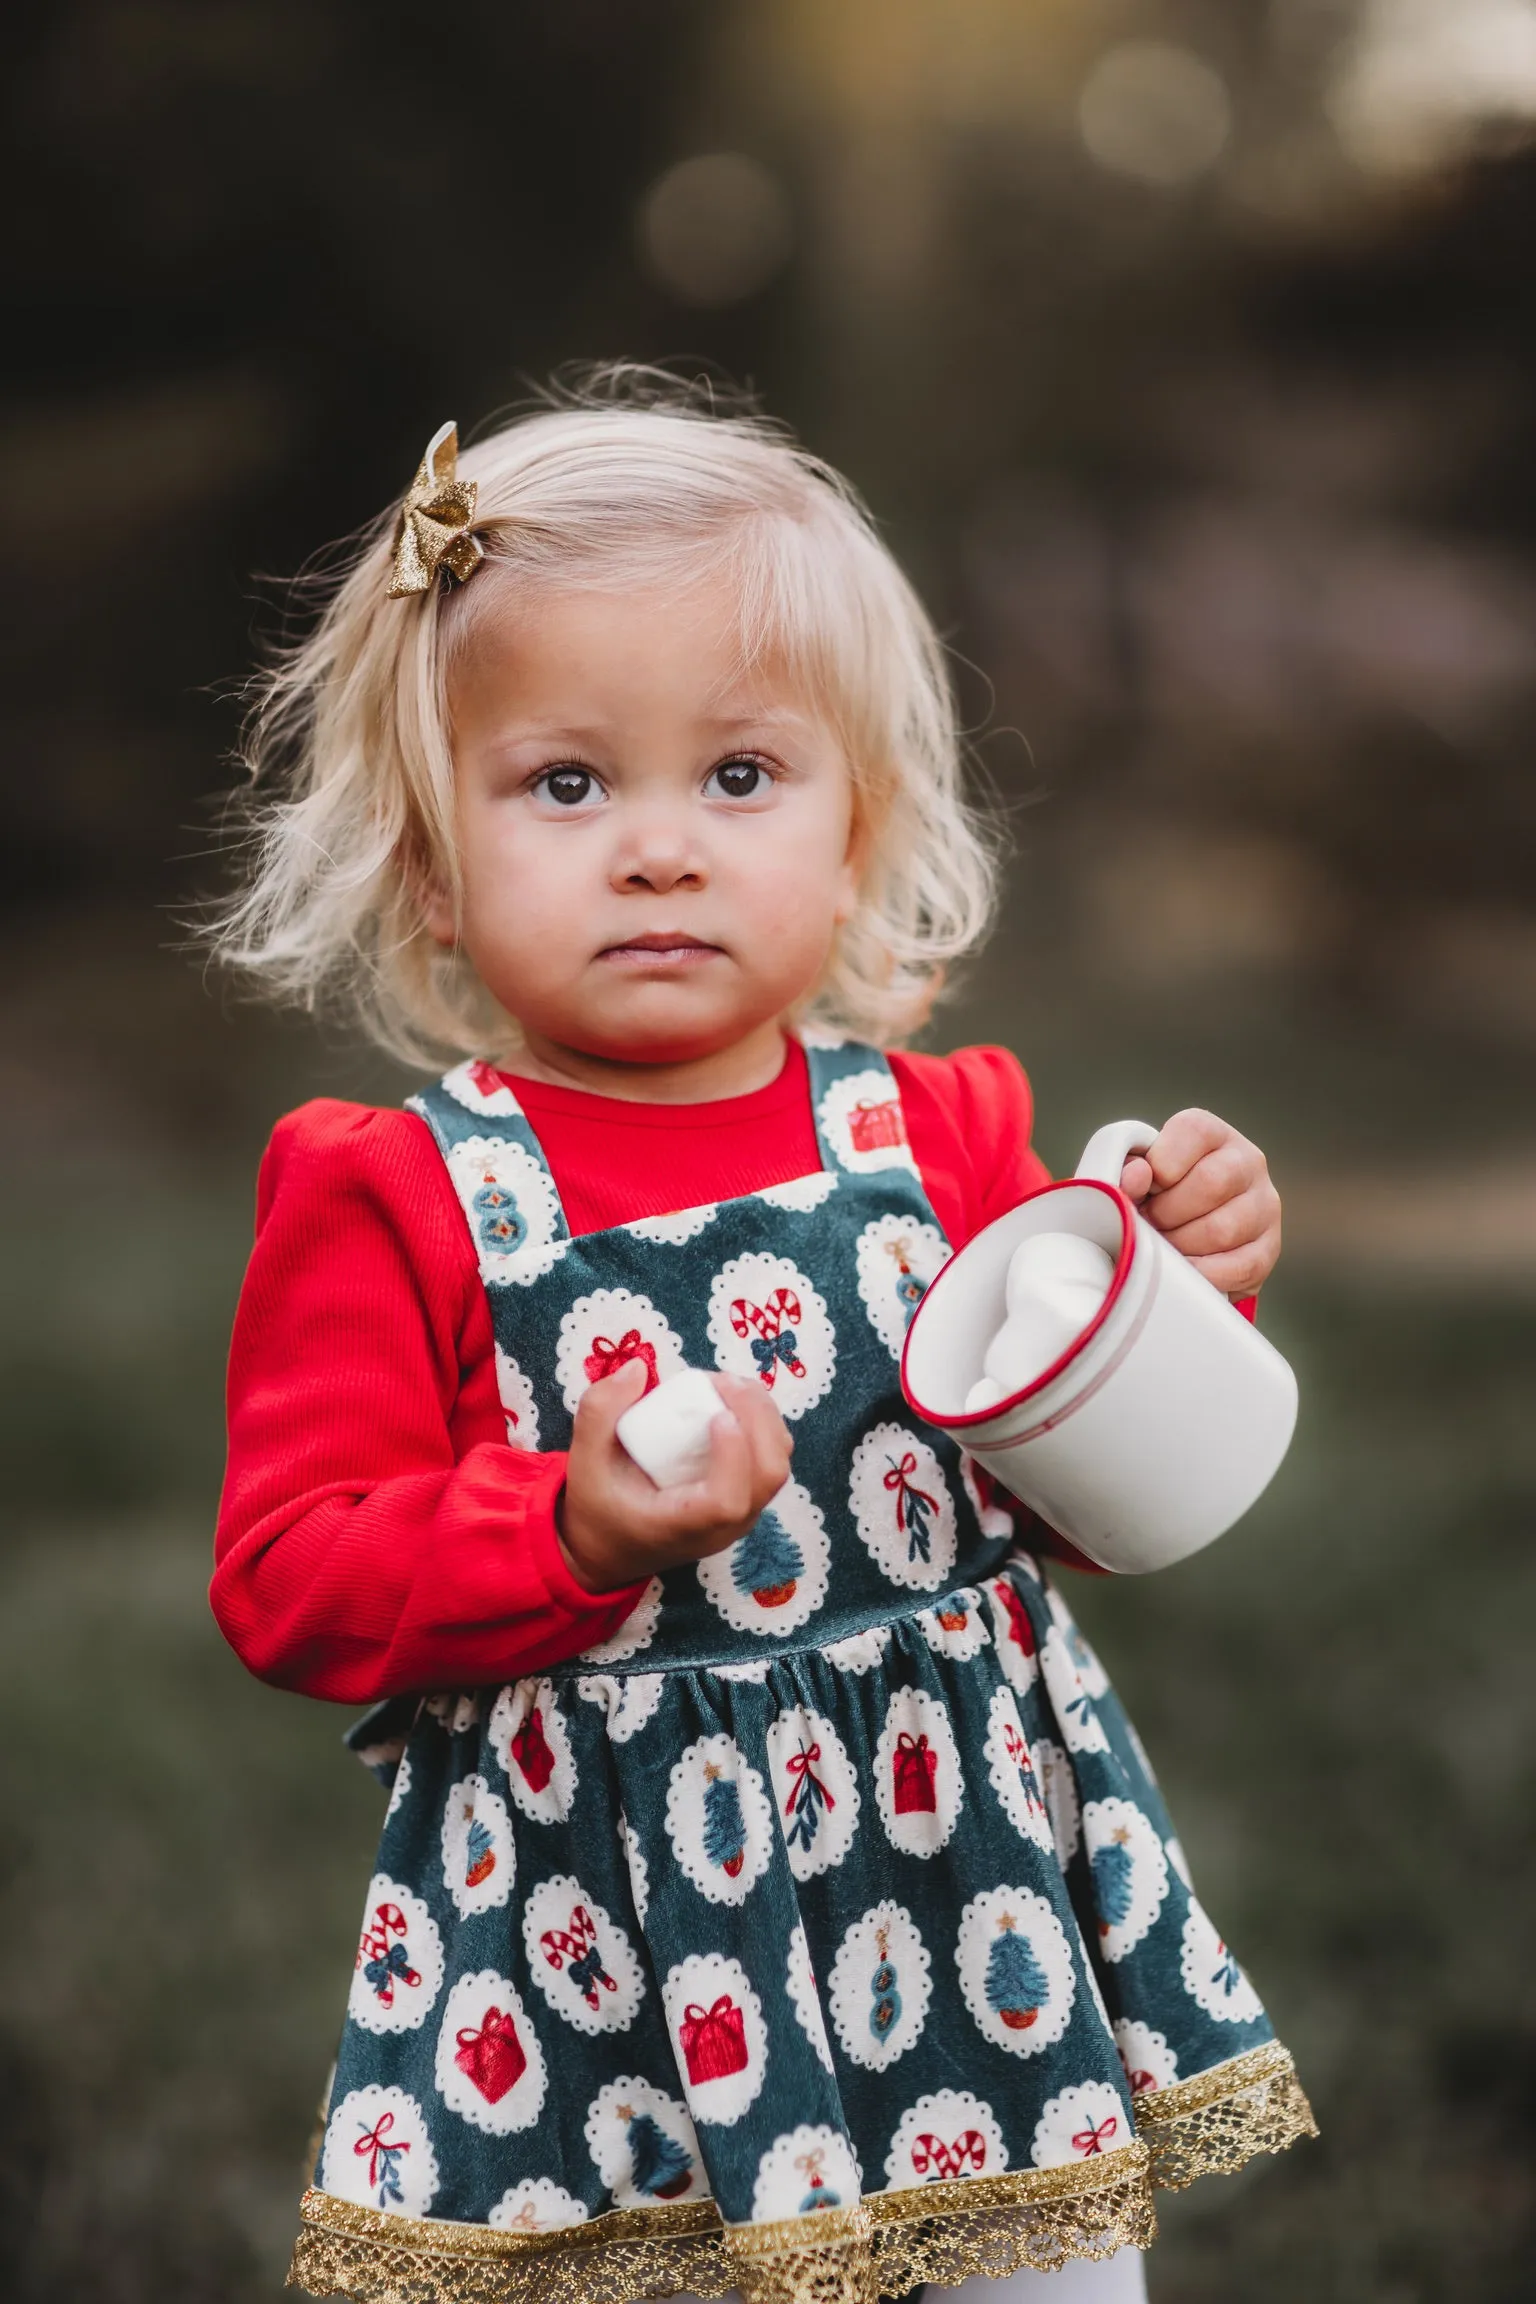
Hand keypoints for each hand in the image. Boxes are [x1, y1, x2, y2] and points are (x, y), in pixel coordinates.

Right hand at [557, 1361, 792, 1592]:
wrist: (608, 1549)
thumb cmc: (597, 1507)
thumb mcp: (583, 1460)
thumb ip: (599, 1411)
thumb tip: (638, 1368)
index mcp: (682, 1526)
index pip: (727, 1502)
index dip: (733, 1456)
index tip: (717, 1415)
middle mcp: (722, 1529)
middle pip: (767, 1477)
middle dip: (757, 1419)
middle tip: (722, 1381)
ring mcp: (740, 1519)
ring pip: (777, 1468)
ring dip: (764, 1419)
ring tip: (730, 1385)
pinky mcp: (746, 1504)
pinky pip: (770, 1464)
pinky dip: (764, 1427)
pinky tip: (735, 1402)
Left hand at [1119, 1108, 1280, 1296]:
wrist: (1178, 1238)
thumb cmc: (1152, 1197)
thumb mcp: (1134, 1176)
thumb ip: (1126, 1170)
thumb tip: (1135, 1175)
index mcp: (1212, 1134)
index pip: (1193, 1132)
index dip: (1160, 1165)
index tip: (1146, 1188)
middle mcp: (1247, 1162)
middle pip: (1211, 1183)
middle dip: (1167, 1212)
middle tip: (1149, 1224)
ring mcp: (1264, 1205)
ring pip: (1222, 1229)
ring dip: (1181, 1245)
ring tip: (1163, 1246)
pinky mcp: (1268, 1248)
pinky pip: (1238, 1267)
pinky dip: (1202, 1273)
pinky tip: (1183, 1270)